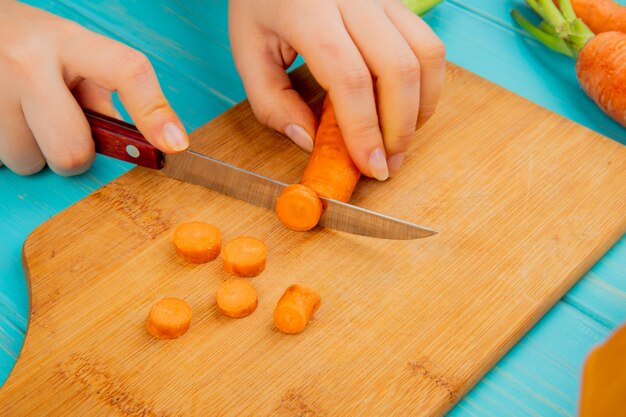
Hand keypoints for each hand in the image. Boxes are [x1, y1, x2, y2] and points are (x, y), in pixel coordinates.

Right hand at [0, 1, 187, 175]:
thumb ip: (104, 96)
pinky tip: (7, 121)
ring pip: (31, 163)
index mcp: (66, 40)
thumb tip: (142, 143)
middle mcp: (26, 61)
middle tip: (61, 129)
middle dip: (74, 153)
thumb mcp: (71, 55)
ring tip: (23, 117)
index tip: (174, 144)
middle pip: (73, 151)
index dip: (154, 114)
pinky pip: (1, 163)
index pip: (127, 72)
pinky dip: (9, 150)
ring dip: (34, 152)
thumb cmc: (28, 47)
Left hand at [229, 0, 444, 179]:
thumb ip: (271, 102)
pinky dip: (427, 84)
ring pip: (423, 55)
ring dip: (419, 109)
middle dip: (398, 128)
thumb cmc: (262, 4)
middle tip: (387, 164)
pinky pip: (428, 44)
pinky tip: (408, 109)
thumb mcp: (247, 51)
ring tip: (399, 141)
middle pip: (397, 69)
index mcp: (308, 13)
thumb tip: (310, 142)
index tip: (371, 167)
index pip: (350, 78)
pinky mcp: (396, 1)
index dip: (364, 129)